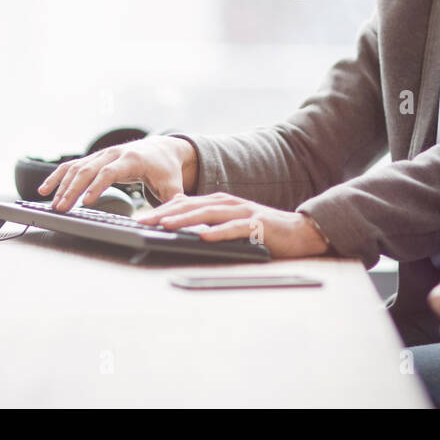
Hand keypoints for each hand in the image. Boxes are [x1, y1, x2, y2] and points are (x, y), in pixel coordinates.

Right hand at [40, 136, 197, 210]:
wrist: (162, 149)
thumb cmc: (166, 170)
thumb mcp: (173, 185)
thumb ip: (173, 201)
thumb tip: (175, 218)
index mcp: (132, 160)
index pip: (110, 171)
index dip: (97, 186)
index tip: (85, 202)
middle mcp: (113, 154)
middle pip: (88, 170)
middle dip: (73, 190)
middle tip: (61, 209)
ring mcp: (101, 155)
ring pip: (76, 167)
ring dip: (62, 185)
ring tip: (52, 204)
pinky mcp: (94, 159)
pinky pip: (72, 166)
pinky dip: (57, 177)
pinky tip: (44, 190)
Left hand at [137, 192, 330, 258]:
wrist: (298, 232)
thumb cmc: (261, 231)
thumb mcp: (230, 225)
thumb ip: (209, 223)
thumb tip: (180, 227)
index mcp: (220, 202)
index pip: (185, 204)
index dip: (162, 210)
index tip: (141, 219)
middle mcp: (229, 203)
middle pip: (192, 206)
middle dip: (165, 213)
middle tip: (143, 221)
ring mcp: (244, 212)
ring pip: (209, 214)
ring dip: (186, 219)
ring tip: (166, 226)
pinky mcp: (257, 225)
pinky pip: (235, 229)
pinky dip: (219, 233)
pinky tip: (204, 237)